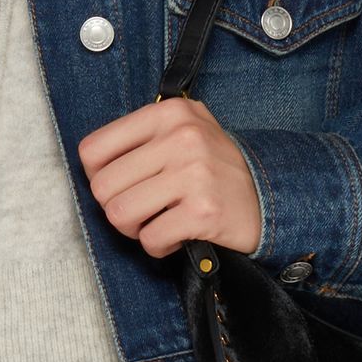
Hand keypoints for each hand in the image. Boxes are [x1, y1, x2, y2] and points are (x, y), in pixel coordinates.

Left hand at [77, 94, 262, 259]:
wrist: (269, 195)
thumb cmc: (215, 168)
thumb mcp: (184, 130)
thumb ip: (141, 137)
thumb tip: (91, 162)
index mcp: (168, 113)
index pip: (93, 150)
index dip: (97, 178)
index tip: (119, 186)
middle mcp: (180, 138)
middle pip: (103, 188)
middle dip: (117, 209)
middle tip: (142, 211)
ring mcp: (193, 174)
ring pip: (120, 214)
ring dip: (134, 230)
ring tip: (157, 223)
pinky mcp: (203, 211)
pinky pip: (150, 240)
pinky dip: (158, 247)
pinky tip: (177, 236)